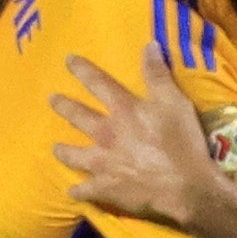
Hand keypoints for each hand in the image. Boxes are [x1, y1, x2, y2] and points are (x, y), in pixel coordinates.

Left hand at [46, 56, 231, 230]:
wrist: (184, 187)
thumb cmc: (183, 143)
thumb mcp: (175, 102)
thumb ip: (158, 75)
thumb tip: (148, 45)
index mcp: (123, 111)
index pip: (98, 84)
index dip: (83, 70)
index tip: (68, 61)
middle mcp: (106, 134)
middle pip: (78, 117)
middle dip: (63, 106)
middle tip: (52, 100)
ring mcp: (102, 164)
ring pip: (74, 155)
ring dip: (63, 151)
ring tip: (56, 149)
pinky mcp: (106, 189)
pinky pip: (86, 191)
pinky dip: (78, 191)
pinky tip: (72, 192)